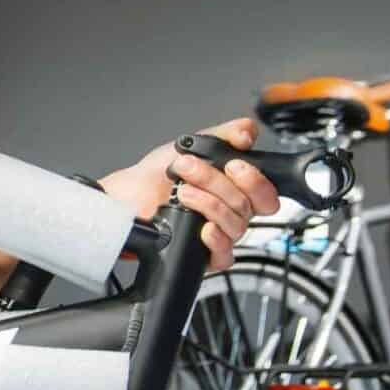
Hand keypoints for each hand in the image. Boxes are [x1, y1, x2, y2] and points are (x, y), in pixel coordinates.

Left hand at [99, 117, 282, 270]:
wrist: (123, 197)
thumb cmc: (154, 176)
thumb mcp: (190, 147)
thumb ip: (223, 135)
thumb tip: (247, 133)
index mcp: (234, 189)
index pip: (266, 193)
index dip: (255, 180)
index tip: (233, 166)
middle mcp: (229, 212)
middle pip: (249, 206)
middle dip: (219, 185)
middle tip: (190, 170)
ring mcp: (216, 233)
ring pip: (236, 226)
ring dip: (209, 204)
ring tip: (182, 192)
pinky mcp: (202, 253)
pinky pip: (224, 255)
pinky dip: (216, 240)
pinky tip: (204, 229)